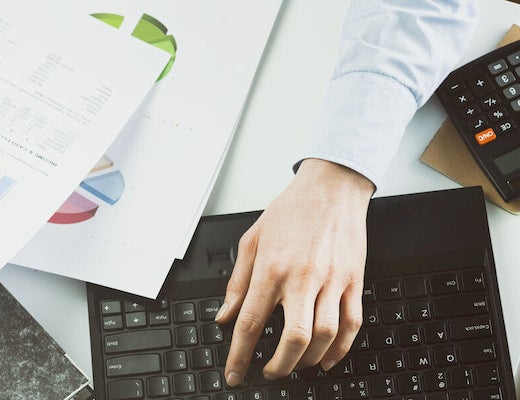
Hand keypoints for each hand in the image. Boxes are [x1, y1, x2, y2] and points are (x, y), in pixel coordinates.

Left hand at [215, 158, 373, 385]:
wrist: (331, 187)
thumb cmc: (290, 211)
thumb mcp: (252, 241)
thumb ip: (237, 284)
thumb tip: (225, 317)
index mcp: (271, 269)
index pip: (251, 323)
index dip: (240, 355)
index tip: (235, 374)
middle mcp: (302, 278)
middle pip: (293, 338)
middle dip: (280, 365)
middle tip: (270, 373)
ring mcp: (332, 281)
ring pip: (324, 335)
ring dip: (309, 360)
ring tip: (296, 365)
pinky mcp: (354, 280)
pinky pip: (351, 323)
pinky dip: (340, 348)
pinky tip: (327, 357)